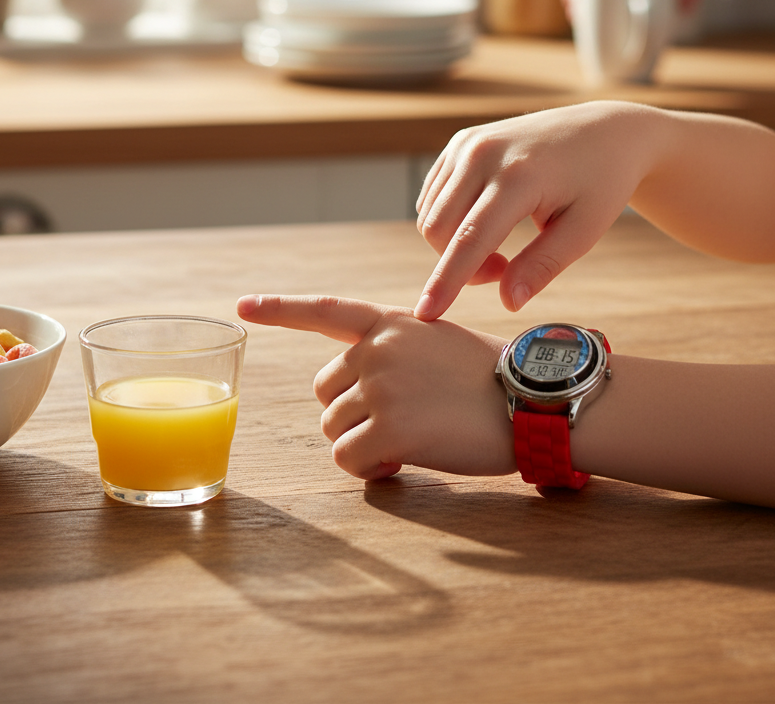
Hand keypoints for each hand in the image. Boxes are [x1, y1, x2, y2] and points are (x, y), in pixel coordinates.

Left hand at [236, 294, 513, 480]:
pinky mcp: (388, 427)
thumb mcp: (437, 343)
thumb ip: (392, 352)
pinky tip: (403, 461)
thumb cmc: (490, 379)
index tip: (243, 305)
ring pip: (333, 428)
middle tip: (399, 423)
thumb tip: (352, 392)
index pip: (324, 311)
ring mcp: (380, 386)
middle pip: (326, 393)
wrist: (532, 400)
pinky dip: (368, 469)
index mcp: (389, 323)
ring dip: (362, 443)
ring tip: (410, 440)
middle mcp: (377, 349)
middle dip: (351, 414)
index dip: (280, 309)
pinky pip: (348, 459)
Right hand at [414, 101, 660, 319]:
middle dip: (459, 265)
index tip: (425, 314)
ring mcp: (467, 144)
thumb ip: (542, 266)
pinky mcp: (460, 142)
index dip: (446, 281)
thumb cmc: (601, 183)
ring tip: (500, 245)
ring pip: (430, 215)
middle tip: (503, 271)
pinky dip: (450, 221)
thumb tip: (508, 302)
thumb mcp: (585, 231)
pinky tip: (485, 220)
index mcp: (519, 176)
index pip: (470, 239)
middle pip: (438, 230)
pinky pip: (433, 196)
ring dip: (454, 244)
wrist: (603, 130)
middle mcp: (483, 154)